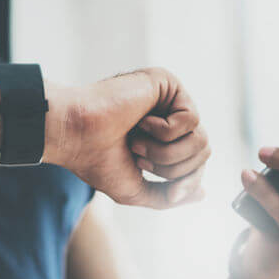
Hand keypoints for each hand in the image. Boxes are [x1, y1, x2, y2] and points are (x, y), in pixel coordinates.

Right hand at [45, 68, 208, 208]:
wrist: (75, 136)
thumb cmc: (96, 160)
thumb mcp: (135, 190)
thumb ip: (167, 195)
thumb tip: (201, 193)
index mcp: (162, 138)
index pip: (197, 161)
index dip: (186, 180)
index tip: (168, 189)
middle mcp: (168, 116)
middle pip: (204, 151)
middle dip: (172, 167)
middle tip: (138, 157)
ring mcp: (168, 99)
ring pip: (200, 138)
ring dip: (166, 152)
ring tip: (137, 143)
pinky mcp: (167, 83)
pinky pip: (191, 119)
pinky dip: (163, 131)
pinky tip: (140, 121)